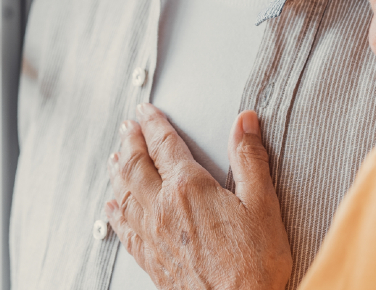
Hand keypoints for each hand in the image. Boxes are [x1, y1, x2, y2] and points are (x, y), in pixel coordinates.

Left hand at [105, 104, 291, 289]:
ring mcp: (152, 236)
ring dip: (118, 172)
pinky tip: (112, 208)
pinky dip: (115, 213)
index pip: (164, 144)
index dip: (153, 124)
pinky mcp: (151, 261)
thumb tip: (244, 122)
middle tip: (127, 127)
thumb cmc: (254, 264)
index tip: (145, 111)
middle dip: (130, 142)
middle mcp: (163, 209)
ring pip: (124, 194)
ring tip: (114, 158)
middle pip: (136, 165)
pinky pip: (124, 229)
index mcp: (189, 188)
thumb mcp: (263, 204)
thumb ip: (250, 159)